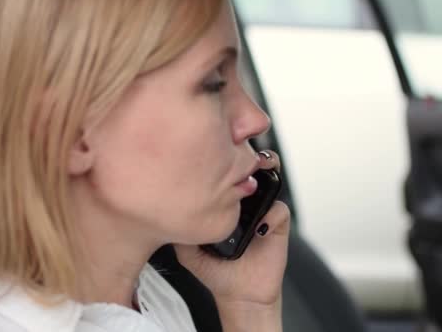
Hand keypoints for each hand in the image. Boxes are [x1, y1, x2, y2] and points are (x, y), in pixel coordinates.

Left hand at [174, 150, 289, 306]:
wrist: (237, 293)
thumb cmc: (214, 269)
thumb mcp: (187, 247)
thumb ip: (178, 226)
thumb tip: (163, 208)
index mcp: (225, 199)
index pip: (226, 168)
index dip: (222, 154)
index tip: (212, 148)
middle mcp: (244, 199)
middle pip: (250, 163)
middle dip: (246, 151)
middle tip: (238, 150)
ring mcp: (262, 210)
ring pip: (271, 177)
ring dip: (266, 167)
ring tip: (258, 169)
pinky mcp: (277, 225)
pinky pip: (279, 210)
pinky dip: (269, 215)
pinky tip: (257, 227)